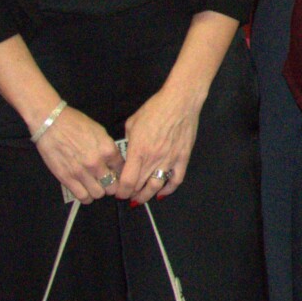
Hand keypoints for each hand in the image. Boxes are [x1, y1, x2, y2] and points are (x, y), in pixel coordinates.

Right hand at [37, 107, 123, 204]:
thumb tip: (115, 162)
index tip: (115, 174)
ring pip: (98, 194)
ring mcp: (81, 172)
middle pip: (112, 186)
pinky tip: (84, 189)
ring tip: (94, 185)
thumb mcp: (99, 131)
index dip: (120, 173)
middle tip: (105, 181)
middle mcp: (97, 163)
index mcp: (108, 149)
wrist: (50, 122)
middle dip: (111, 185)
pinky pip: (83, 197)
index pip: (122, 170)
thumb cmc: (75, 123)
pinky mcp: (67, 179)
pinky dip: (86, 196)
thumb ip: (108, 148)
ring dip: (98, 191)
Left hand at [118, 78, 202, 204]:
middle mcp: (153, 158)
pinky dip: (169, 189)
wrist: (180, 102)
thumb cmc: (155, 109)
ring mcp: (169, 160)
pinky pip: (176, 179)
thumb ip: (128, 142)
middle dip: (132, 194)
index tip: (119, 192)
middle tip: (128, 196)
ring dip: (148, 195)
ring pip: (157, 186)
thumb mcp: (132, 123)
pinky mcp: (183, 158)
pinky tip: (162, 192)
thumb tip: (128, 154)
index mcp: (138, 150)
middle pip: (140, 186)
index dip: (121, 191)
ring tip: (142, 198)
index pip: (128, 180)